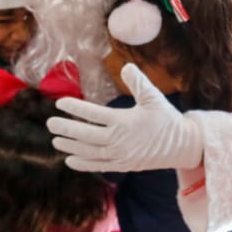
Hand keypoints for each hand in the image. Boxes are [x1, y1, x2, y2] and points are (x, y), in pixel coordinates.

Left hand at [47, 63, 203, 172]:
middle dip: (66, 129)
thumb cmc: (167, 119)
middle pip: (86, 135)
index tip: (60, 103)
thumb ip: (138, 82)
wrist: (182, 146)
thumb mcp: (154, 97)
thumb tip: (125, 66)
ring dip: (70, 147)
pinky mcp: (123, 166)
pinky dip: (83, 164)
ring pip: (88, 153)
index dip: (75, 108)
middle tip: (50, 123)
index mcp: (124, 122)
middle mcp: (119, 141)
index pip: (93, 114)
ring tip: (55, 141)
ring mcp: (120, 156)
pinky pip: (98, 166)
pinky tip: (69, 160)